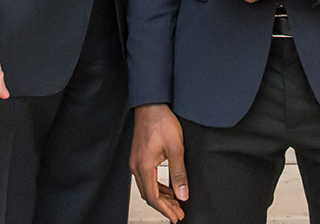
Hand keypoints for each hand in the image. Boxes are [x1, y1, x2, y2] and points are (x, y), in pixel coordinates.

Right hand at [130, 104, 187, 221]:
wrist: (151, 105)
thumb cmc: (161, 122)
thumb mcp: (176, 149)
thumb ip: (179, 174)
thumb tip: (183, 193)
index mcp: (144, 166)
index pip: (153, 197)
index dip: (165, 210)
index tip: (175, 216)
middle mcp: (136, 166)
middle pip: (149, 194)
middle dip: (164, 206)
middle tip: (178, 213)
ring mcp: (136, 161)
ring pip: (147, 187)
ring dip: (161, 197)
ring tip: (175, 203)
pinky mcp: (139, 157)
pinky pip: (146, 178)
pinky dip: (157, 186)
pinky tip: (168, 188)